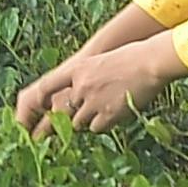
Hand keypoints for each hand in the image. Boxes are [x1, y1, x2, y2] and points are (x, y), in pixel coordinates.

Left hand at [15, 36, 176, 136]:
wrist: (150, 62)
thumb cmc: (130, 58)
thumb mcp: (99, 61)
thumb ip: (85, 77)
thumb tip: (77, 95)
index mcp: (77, 68)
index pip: (46, 86)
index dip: (38, 100)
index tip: (37, 109)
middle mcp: (80, 86)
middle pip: (64, 110)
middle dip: (69, 116)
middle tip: (76, 120)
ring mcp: (93, 101)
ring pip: (79, 122)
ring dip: (88, 120)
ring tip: (105, 108)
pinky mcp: (107, 114)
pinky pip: (96, 128)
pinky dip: (102, 125)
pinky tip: (114, 114)